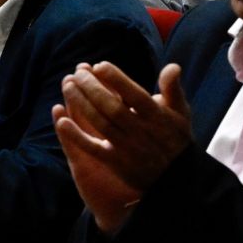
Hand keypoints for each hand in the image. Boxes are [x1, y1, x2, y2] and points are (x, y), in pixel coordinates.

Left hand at [52, 61, 192, 233]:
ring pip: (100, 123)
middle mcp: (141, 131)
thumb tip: (172, 66)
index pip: (135, 95)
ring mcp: (127, 148)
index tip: (99, 65)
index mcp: (157, 117)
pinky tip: (61, 121)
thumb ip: (172, 89)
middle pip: (112, 107)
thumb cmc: (176, 138)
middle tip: (77, 73)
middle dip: (92, 87)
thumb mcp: (180, 114)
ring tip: (68, 85)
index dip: (116, 80)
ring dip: (80, 104)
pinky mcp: (116, 163)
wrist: (177, 178)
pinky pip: (93, 148)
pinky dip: (77, 136)